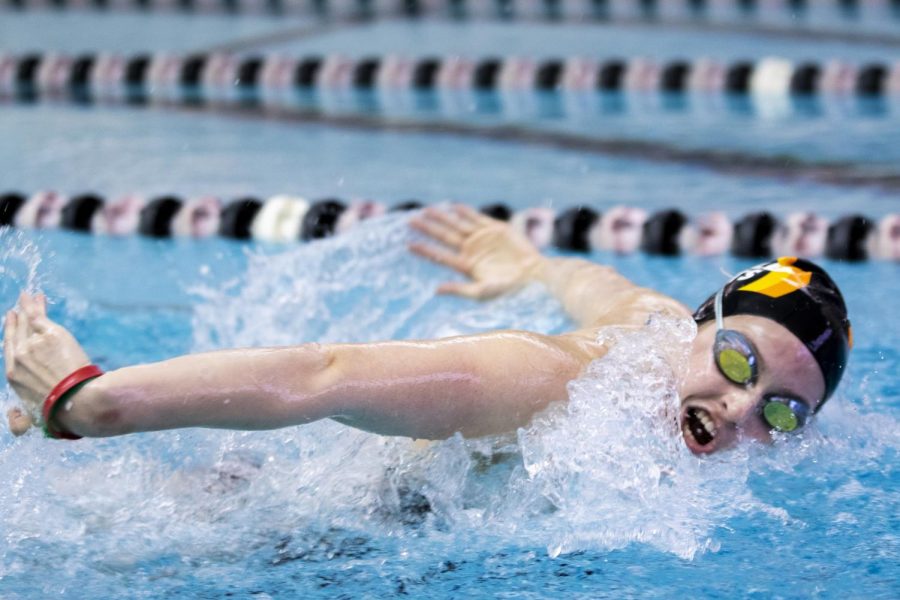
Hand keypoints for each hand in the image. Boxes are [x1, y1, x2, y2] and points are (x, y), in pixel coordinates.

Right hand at [4, 292, 90, 435]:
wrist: (77, 401)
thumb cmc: (60, 413)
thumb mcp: (33, 420)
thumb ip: (19, 420)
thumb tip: (14, 419)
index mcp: (13, 376)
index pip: (9, 352)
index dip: (10, 340)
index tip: (10, 333)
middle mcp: (19, 358)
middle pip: (15, 333)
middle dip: (15, 321)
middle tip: (15, 310)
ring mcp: (33, 344)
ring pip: (27, 321)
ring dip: (26, 307)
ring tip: (27, 297)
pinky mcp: (49, 334)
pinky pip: (38, 315)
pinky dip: (35, 305)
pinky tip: (36, 297)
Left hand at [409, 205, 544, 299]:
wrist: (534, 276)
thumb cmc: (509, 288)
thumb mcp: (481, 292)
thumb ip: (459, 290)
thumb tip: (435, 290)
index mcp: (467, 266)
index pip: (441, 255)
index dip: (425, 250)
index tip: (409, 244)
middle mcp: (472, 251)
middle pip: (445, 237)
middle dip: (428, 228)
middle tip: (410, 220)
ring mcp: (482, 239)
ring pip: (457, 225)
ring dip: (442, 217)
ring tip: (427, 210)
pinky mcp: (495, 229)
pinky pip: (477, 218)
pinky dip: (465, 212)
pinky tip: (452, 206)